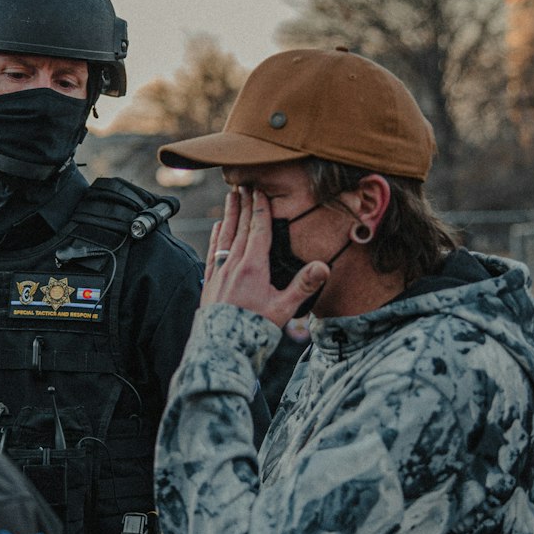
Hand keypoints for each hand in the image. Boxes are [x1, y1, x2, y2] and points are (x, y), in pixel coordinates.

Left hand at [200, 187, 327, 326]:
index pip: (258, 230)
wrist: (221, 349)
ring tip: (230, 198)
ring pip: (224, 236)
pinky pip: (213, 252)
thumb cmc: (254, 331)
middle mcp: (233, 265)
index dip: (260, 209)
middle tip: (244, 184)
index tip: (260, 191)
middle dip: (243, 205)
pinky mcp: (210, 283)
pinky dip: (216, 236)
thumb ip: (303, 286)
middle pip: (240, 228)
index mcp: (253, 267)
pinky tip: (217, 228)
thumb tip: (324, 266)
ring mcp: (219, 273)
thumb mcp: (283, 310)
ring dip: (229, 215)